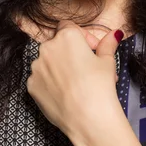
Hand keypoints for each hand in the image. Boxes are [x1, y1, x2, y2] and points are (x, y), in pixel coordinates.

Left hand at [26, 20, 122, 138]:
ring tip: (77, 84)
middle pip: (57, 44)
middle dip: (71, 53)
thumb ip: (107, 45)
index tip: (92, 50)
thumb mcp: (108, 62)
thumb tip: (114, 34)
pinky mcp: (31, 85)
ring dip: (59, 68)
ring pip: (48, 62)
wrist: (88, 119)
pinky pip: (41, 78)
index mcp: (66, 37)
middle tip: (87, 69)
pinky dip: (50, 83)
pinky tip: (65, 93)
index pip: (69, 27)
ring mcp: (36, 67)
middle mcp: (47, 48)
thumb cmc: (100, 87)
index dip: (82, 37)